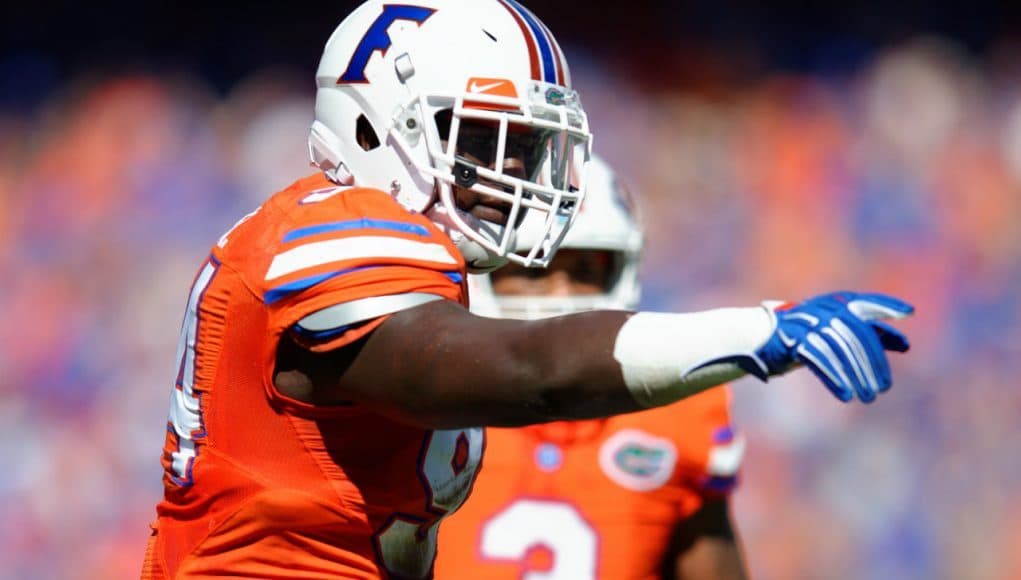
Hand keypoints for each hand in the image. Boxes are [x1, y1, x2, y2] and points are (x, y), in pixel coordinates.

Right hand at [746, 292, 913, 402]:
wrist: (759, 338)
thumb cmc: (806, 337)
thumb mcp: (837, 333)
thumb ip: (868, 336)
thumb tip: (906, 345)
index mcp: (836, 303)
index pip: (866, 303)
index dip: (887, 306)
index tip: (909, 312)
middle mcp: (824, 309)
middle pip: (856, 335)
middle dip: (873, 363)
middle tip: (883, 388)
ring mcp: (807, 323)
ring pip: (840, 349)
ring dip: (856, 375)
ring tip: (867, 397)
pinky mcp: (792, 340)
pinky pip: (818, 359)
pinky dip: (834, 377)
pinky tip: (845, 395)